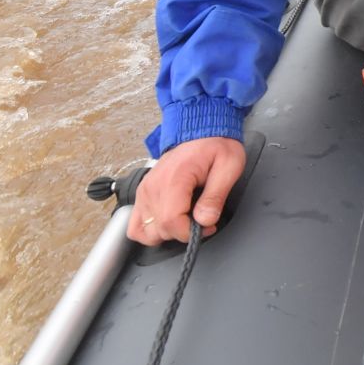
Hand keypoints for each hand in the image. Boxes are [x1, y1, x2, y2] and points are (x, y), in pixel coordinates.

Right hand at [128, 136, 246, 245]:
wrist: (201, 131)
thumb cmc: (215, 146)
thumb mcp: (228, 166)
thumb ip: (216, 196)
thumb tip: (205, 220)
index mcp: (174, 179)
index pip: (171, 221)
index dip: (190, 232)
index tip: (207, 226)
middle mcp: (153, 186)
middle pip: (159, 229)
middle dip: (183, 232)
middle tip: (202, 219)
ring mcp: (144, 191)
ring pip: (144, 231)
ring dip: (166, 233)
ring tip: (185, 220)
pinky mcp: (142, 194)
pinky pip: (135, 225)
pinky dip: (150, 230)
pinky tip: (168, 223)